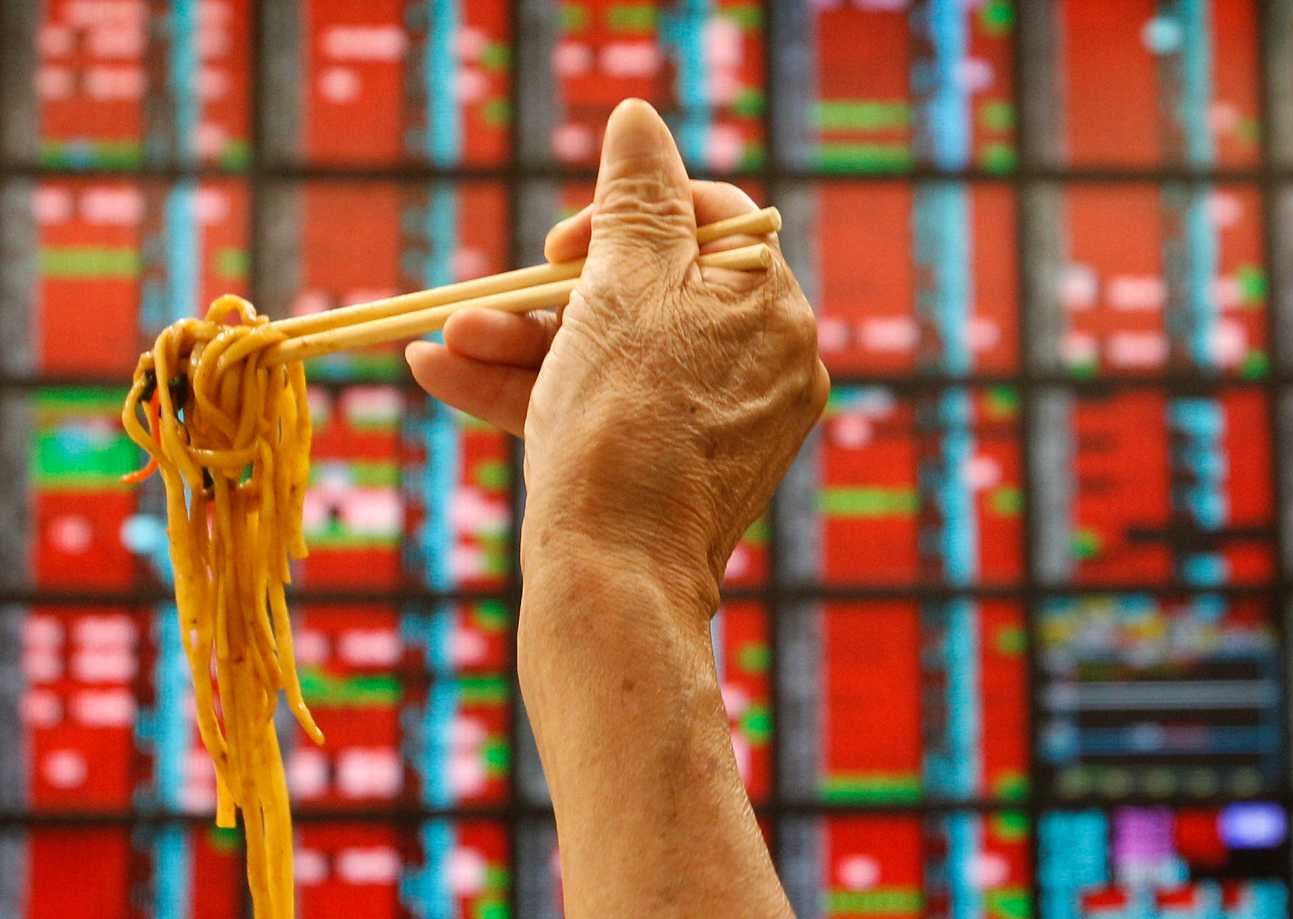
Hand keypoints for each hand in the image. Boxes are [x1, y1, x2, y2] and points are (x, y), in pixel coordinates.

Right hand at [406, 99, 828, 612]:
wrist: (614, 580)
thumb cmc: (622, 420)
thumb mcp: (621, 286)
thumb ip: (634, 198)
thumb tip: (639, 119)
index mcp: (771, 306)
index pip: (710, 220)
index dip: (627, 216)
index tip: (564, 245)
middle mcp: (765, 361)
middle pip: (649, 292)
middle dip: (548, 296)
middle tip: (493, 300)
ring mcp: (725, 422)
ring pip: (618, 356)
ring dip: (521, 344)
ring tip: (439, 344)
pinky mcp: (683, 470)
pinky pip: (613, 409)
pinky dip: (539, 392)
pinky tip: (446, 375)